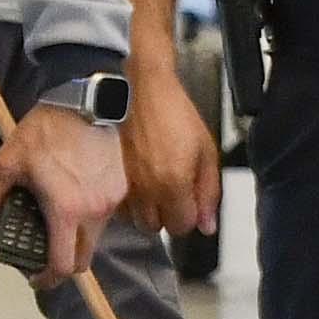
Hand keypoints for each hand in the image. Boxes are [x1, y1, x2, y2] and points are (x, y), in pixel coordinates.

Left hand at [0, 96, 126, 268]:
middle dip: (63, 263)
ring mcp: (114, 202)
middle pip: (83, 259)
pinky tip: (76, 197)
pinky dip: (89, 218)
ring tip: (58, 218)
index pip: (63, 265)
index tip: (34, 276)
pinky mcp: (124, 188)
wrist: (90, 102)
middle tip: (44, 251)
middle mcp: (96, 213)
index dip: (46, 279)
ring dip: (76, 239)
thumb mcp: (8, 158)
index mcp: (67, 212)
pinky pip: (106, 215)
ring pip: (96, 237)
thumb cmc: (49, 131)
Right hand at [122, 68, 221, 240]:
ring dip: (148, 210)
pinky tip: (139, 182)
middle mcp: (144, 190)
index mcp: (172, 184)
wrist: (140, 91)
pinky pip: (119, 204)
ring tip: (156, 187)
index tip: (192, 201)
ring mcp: (123, 184)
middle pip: (156, 227)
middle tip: (175, 193)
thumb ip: (209, 191)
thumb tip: (208, 226)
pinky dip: (129, 201)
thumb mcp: (206, 150)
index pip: (182, 226)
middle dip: (168, 216)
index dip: (191, 216)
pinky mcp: (108, 176)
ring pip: (135, 219)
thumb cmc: (174, 114)